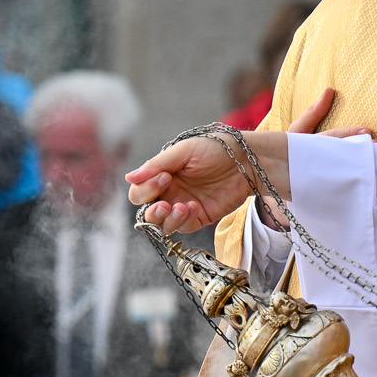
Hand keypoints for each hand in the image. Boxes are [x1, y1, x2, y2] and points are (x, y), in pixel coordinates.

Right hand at [129, 122, 300, 233]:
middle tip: (165, 202)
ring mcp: (182, 205)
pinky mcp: (199, 217)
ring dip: (166, 220)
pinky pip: (182, 227)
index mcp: (161, 175)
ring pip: (161, 225)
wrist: (247, 160)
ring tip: (181, 207)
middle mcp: (169, 192)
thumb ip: (157, 164)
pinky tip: (193, 207)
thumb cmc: (215, 149)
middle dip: (152, 210)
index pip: (138, 191)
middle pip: (146, 211)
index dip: (145, 189)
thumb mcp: (184, 151)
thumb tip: (129, 177)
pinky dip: (183, 221)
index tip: (164, 177)